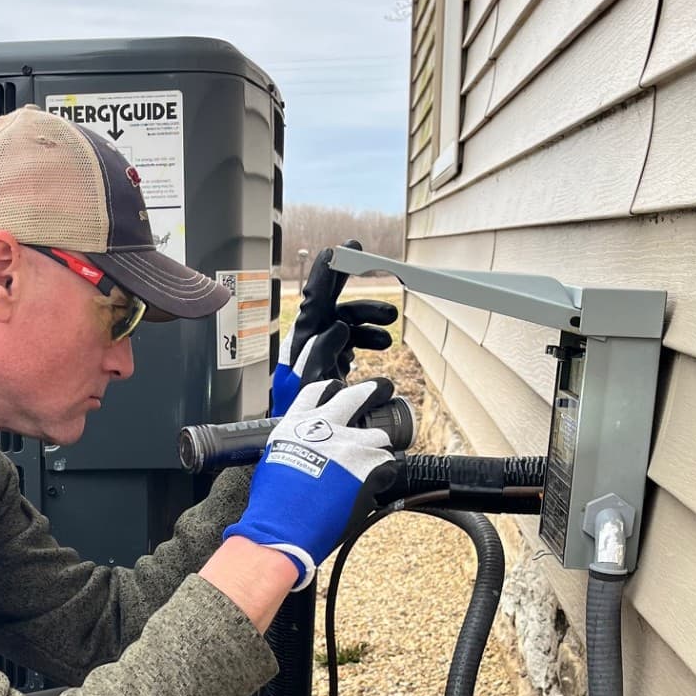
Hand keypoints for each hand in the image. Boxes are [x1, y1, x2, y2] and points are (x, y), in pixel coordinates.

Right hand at [223, 378, 400, 588]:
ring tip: (374, 466)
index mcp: (297, 425)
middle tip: (383, 389)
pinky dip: (385, 477)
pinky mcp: (368, 468)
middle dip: (374, 390)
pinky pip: (389, 467)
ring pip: (380, 437)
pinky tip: (374, 488)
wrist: (282, 528)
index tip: (340, 389)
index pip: (317, 392)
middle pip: (357, 397)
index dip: (332, 389)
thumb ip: (293, 447)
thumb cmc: (271, 504)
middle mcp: (325, 428)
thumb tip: (301, 453)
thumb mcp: (272, 460)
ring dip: (379, 450)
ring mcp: (350, 446)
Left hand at [270, 242, 398, 417]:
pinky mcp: (333, 364)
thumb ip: (323, 355)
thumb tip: (337, 327)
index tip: (338, 249)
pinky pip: (352, 341)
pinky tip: (383, 343)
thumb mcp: (313, 387)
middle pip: (331, 302)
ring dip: (369, 318)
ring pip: (347, 322)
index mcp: (303, 344)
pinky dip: (368, 338)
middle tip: (363, 256)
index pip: (315, 300)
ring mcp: (321, 352)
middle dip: (350, 281)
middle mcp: (310, 343)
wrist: (309, 447)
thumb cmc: (307, 417)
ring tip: (391, 324)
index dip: (327, 273)